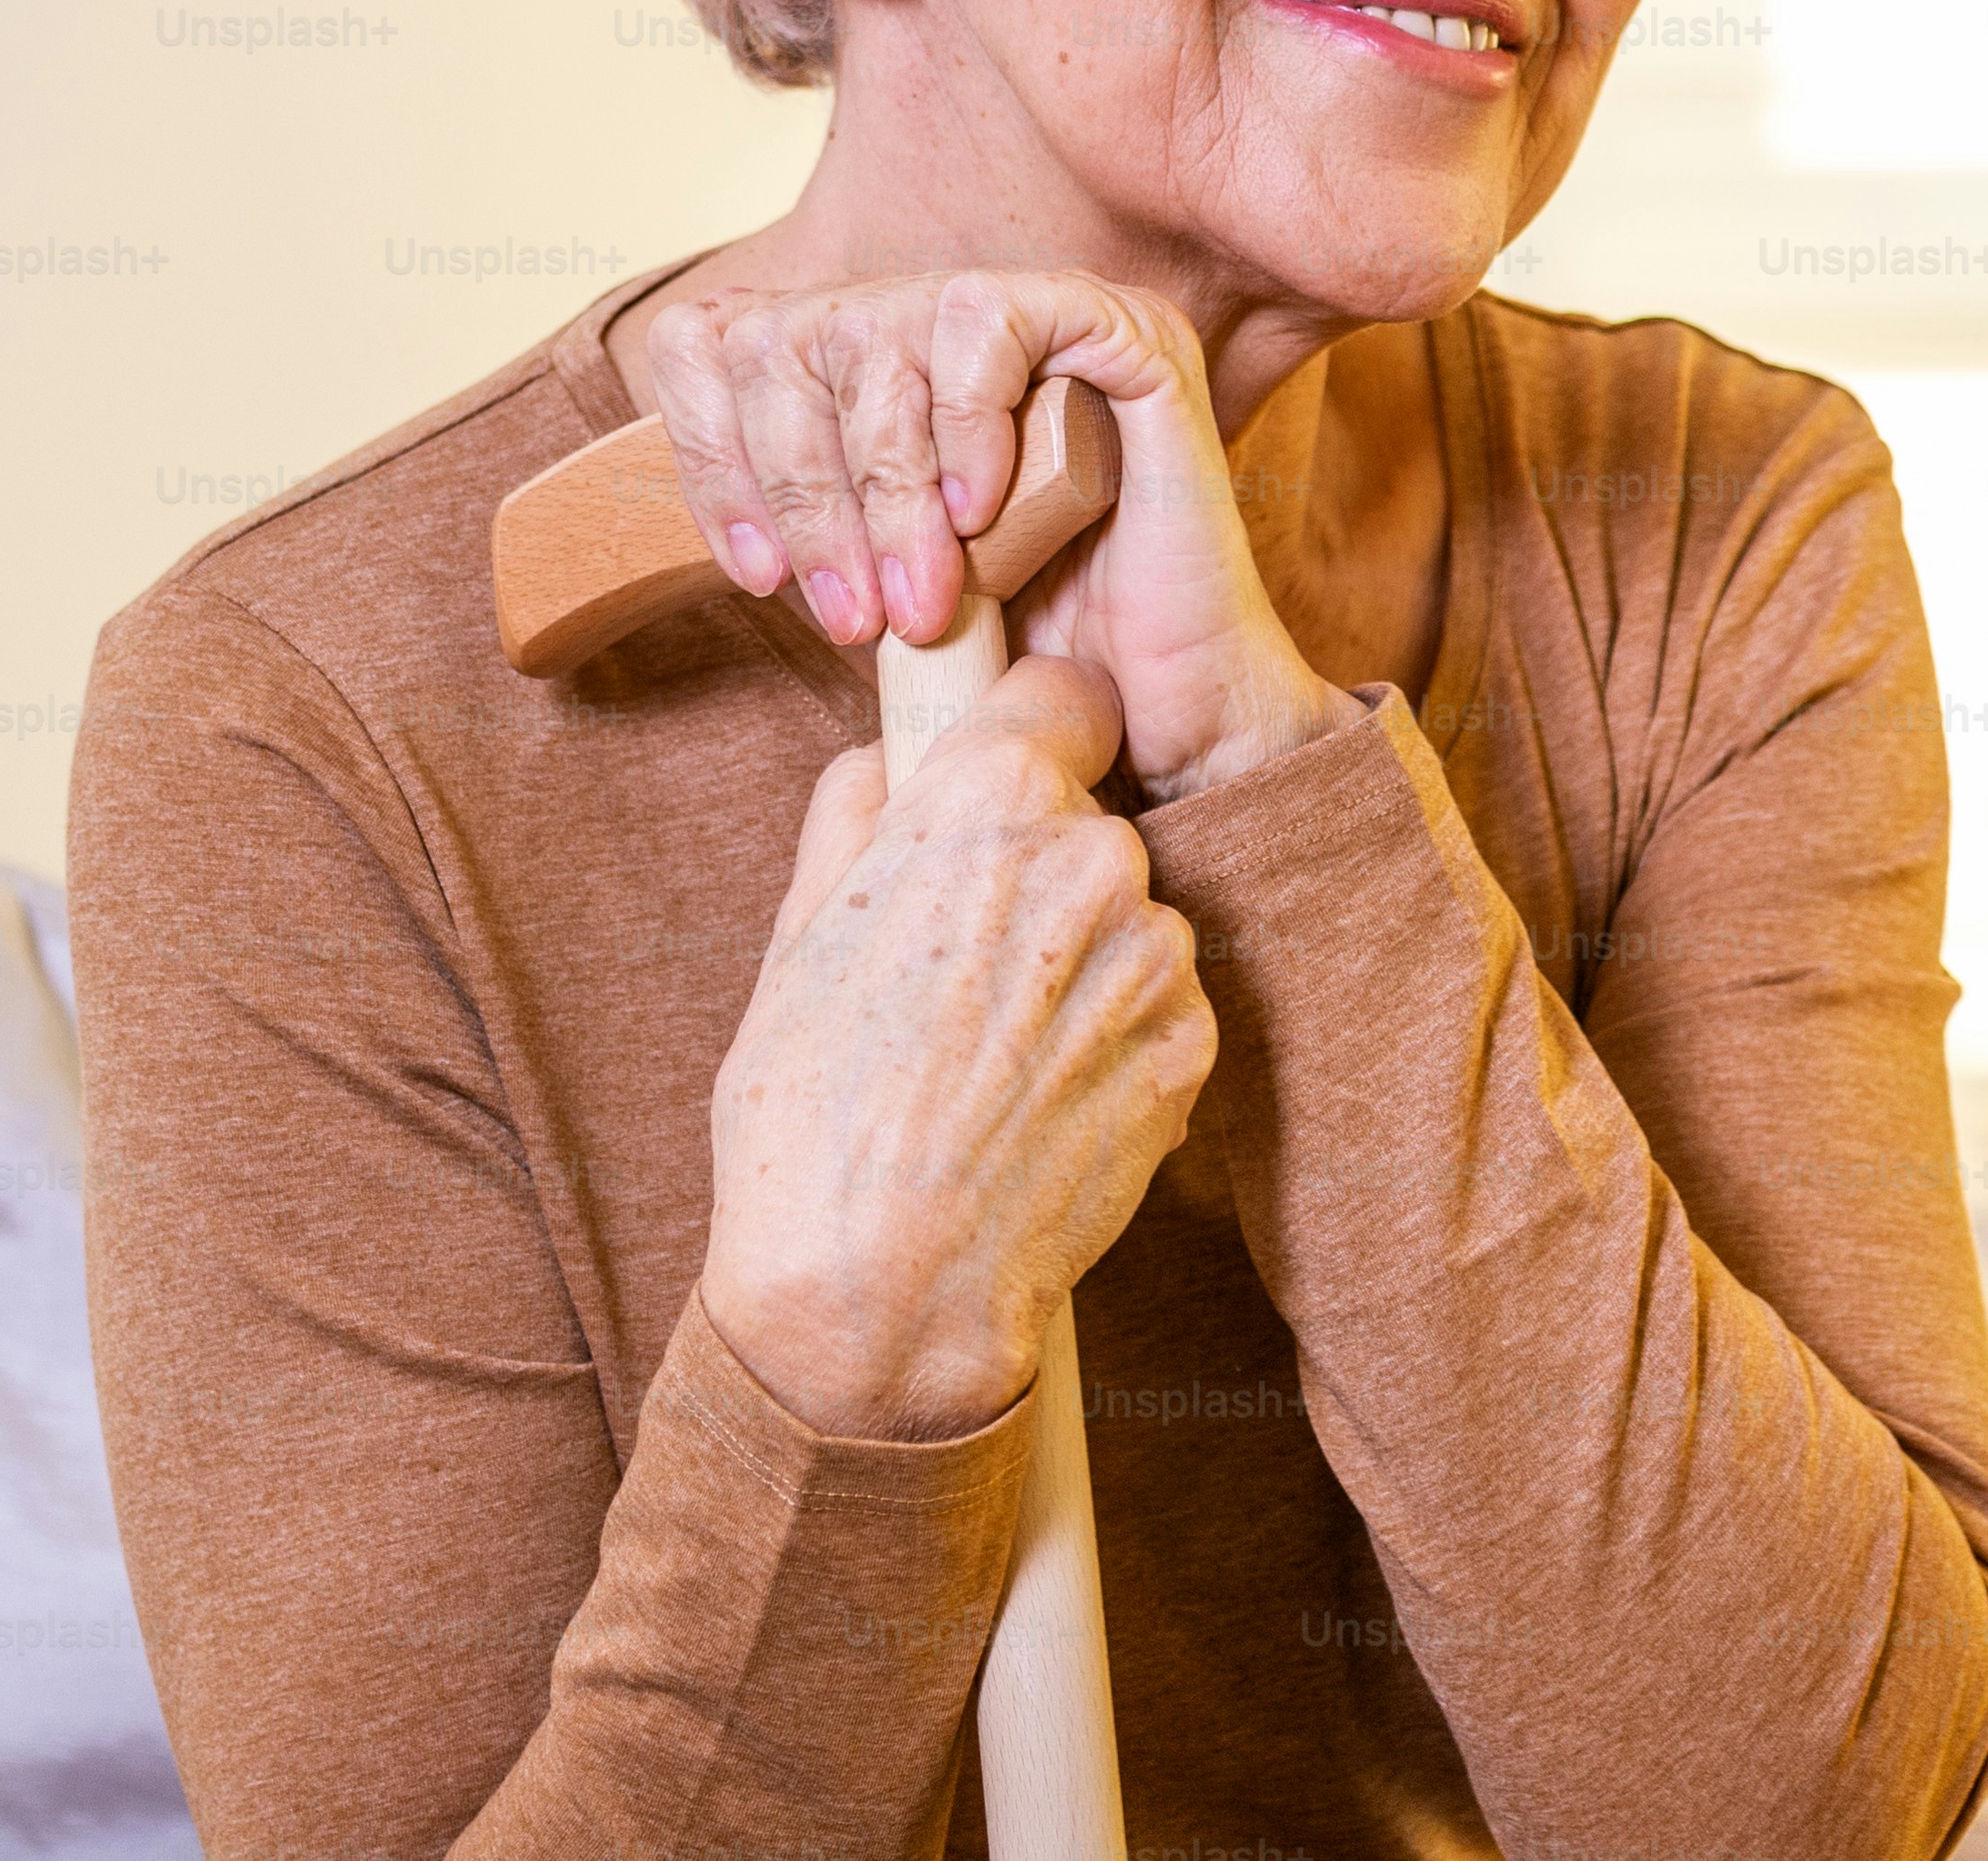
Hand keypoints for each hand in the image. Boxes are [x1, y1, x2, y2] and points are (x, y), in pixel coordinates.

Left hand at [642, 266, 1349, 802]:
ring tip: (926, 600)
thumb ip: (789, 514)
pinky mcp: (1121, 327)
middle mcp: (943, 323)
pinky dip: (964, 425)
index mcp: (873, 368)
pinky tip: (980, 516)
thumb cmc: (1025, 659)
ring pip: (879, 330)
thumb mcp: (865, 581)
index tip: (762, 574)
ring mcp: (1037, 315)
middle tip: (852, 617)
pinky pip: (985, 319)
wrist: (1163, 719)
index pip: (720, 337)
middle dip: (805, 492)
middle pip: (790, 337)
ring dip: (885, 489)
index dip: (713, 451)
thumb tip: (668, 498)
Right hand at [697, 656, 1218, 1441]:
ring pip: (1127, 917)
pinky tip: (1036, 1098)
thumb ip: (853, 815)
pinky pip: (1157, 1006)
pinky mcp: (1192, 1048)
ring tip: (990, 1053)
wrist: (879, 1292)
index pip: (1063, 695)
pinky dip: (1111, 1038)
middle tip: (960, 963)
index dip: (1031, 732)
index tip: (1007, 776)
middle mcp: (1093, 856)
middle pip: (1088, 819)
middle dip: (1038, 869)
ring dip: (1079, 961)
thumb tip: (882, 764)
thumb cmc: (810, 1117)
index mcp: (989, 801)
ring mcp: (1154, 957)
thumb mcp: (796, 937)